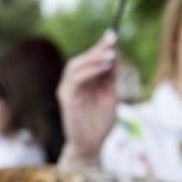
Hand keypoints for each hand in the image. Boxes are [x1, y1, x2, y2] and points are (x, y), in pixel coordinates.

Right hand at [56, 29, 117, 166]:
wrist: (92, 145)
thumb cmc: (100, 123)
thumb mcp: (110, 95)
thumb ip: (110, 77)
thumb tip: (115, 54)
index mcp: (84, 81)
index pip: (90, 59)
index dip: (100, 47)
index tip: (113, 36)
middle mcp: (73, 83)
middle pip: (81, 59)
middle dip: (97, 49)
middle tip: (112, 41)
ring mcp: (68, 90)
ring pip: (75, 66)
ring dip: (93, 58)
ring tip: (110, 55)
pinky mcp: (66, 98)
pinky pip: (75, 79)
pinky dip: (89, 71)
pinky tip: (104, 67)